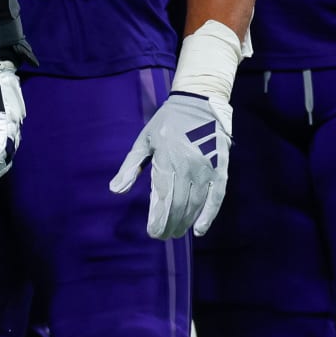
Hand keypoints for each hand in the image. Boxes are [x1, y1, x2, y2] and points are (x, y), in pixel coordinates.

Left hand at [110, 91, 230, 237]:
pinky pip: (216, 197)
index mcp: (166, 160)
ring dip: (186, 222)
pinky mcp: (220, 169)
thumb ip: (130, 166)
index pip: (162, 198)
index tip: (153, 232)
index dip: (158, 219)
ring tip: (177, 232)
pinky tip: (200, 229)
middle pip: (179, 205)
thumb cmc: (166, 122)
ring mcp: (206, 169)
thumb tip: (115, 190)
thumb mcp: (144, 140)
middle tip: (163, 234)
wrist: (198, 102)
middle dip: (170, 224)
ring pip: (196, 204)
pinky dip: (209, 215)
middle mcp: (187, 167)